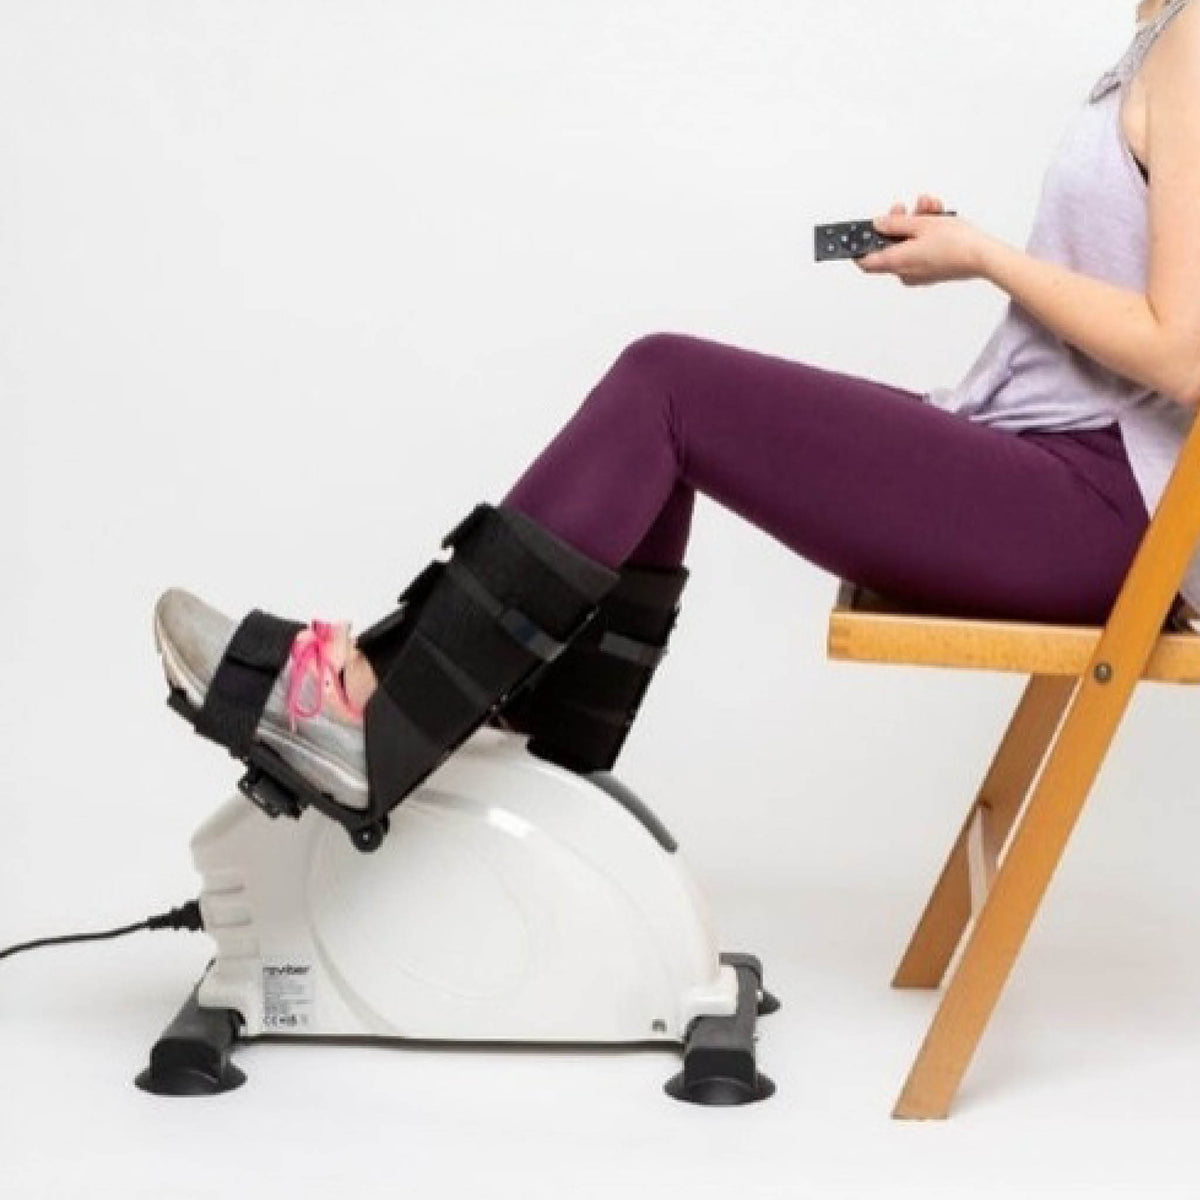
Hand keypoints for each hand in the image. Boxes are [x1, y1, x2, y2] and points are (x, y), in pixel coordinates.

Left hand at [854, 194, 988, 285]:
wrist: (984, 257)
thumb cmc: (955, 243)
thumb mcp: (921, 224)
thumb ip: (896, 223)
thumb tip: (878, 224)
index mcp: (897, 263)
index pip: (866, 261)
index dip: (859, 247)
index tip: (858, 234)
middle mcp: (905, 272)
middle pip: (890, 246)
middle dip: (897, 223)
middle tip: (904, 208)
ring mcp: (919, 272)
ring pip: (909, 244)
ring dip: (916, 222)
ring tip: (929, 205)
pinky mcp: (933, 269)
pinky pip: (922, 249)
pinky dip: (926, 233)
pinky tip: (938, 216)